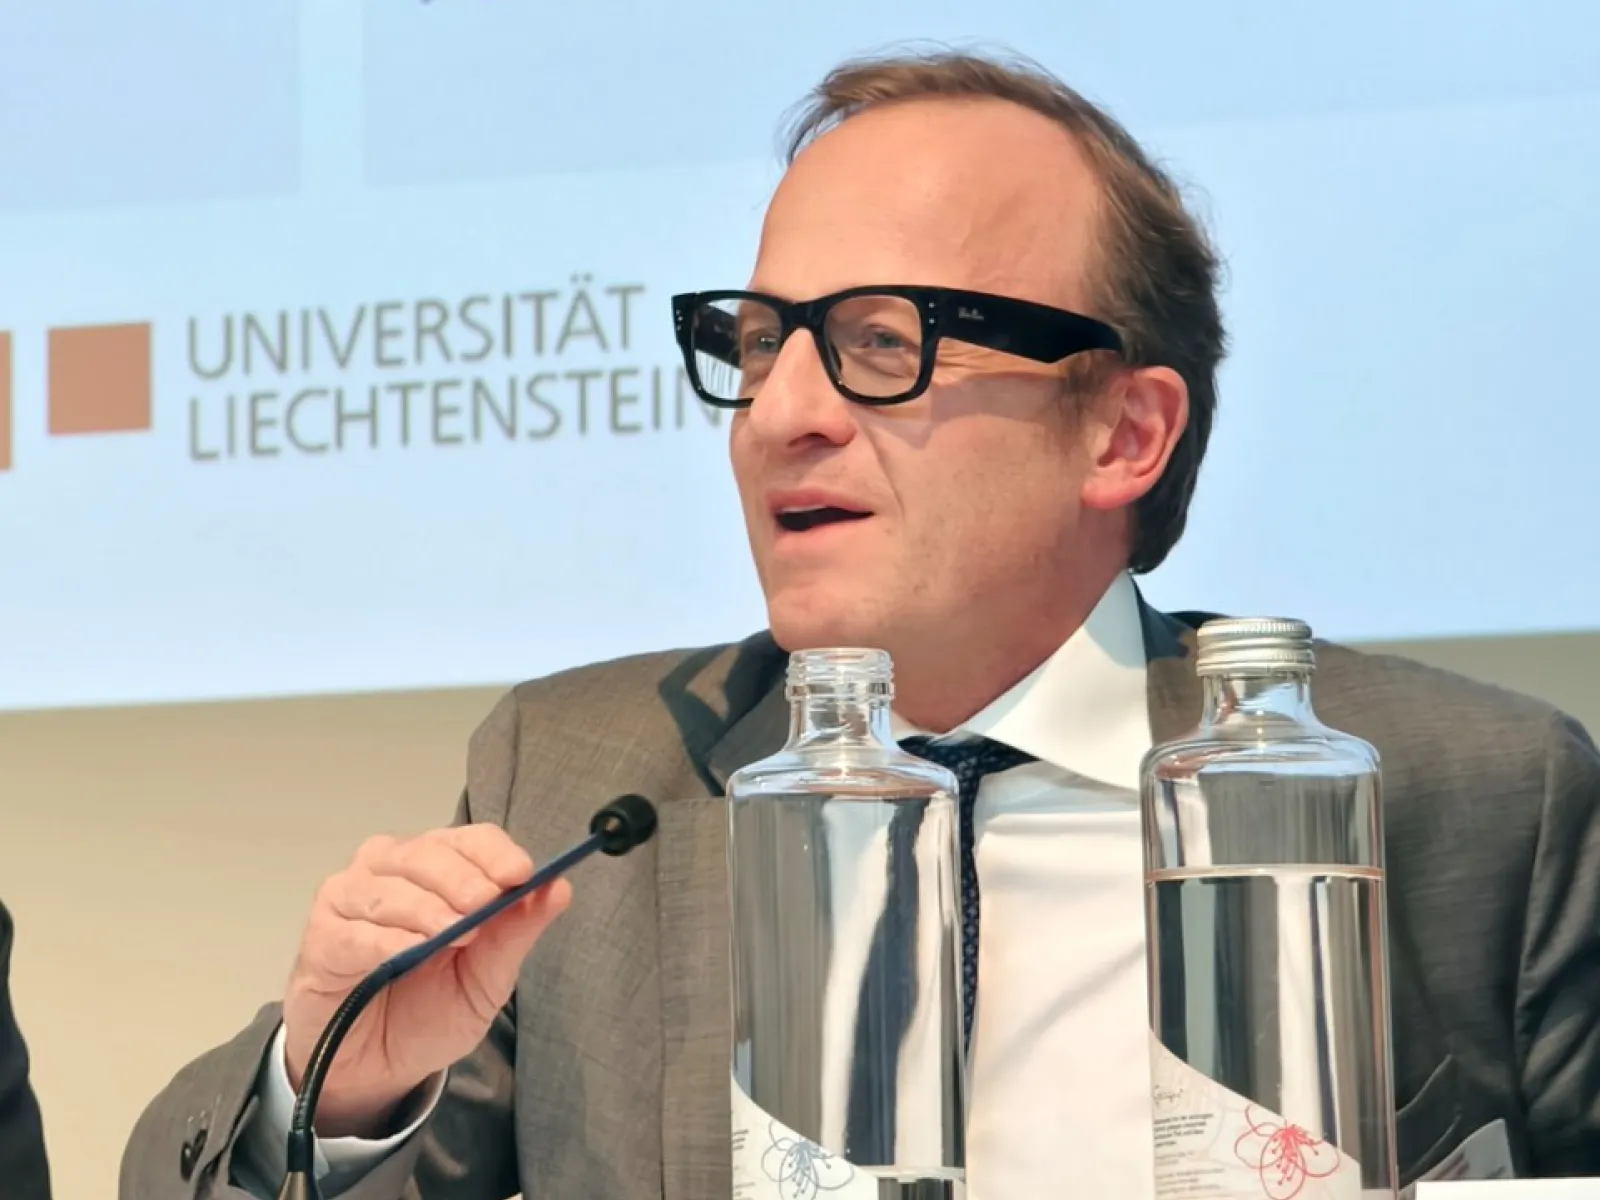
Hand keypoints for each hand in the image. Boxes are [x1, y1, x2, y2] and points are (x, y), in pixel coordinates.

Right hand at [281, 824, 570, 1136]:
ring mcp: (351, 898)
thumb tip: (560, 889)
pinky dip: (385, 940)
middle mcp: (391, 869)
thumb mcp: (487, 979)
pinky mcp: (321, 937)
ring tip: (455, 934)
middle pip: (427, 853)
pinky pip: (354, 932)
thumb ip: (516, 933)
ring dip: (426, 908)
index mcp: (440, 869)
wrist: (374, 1065)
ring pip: (389, 887)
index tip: (522, 874)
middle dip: (462, 877)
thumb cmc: (429, 1011)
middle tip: (486, 903)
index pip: (470, 839)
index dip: (495, 853)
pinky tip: (407, 954)